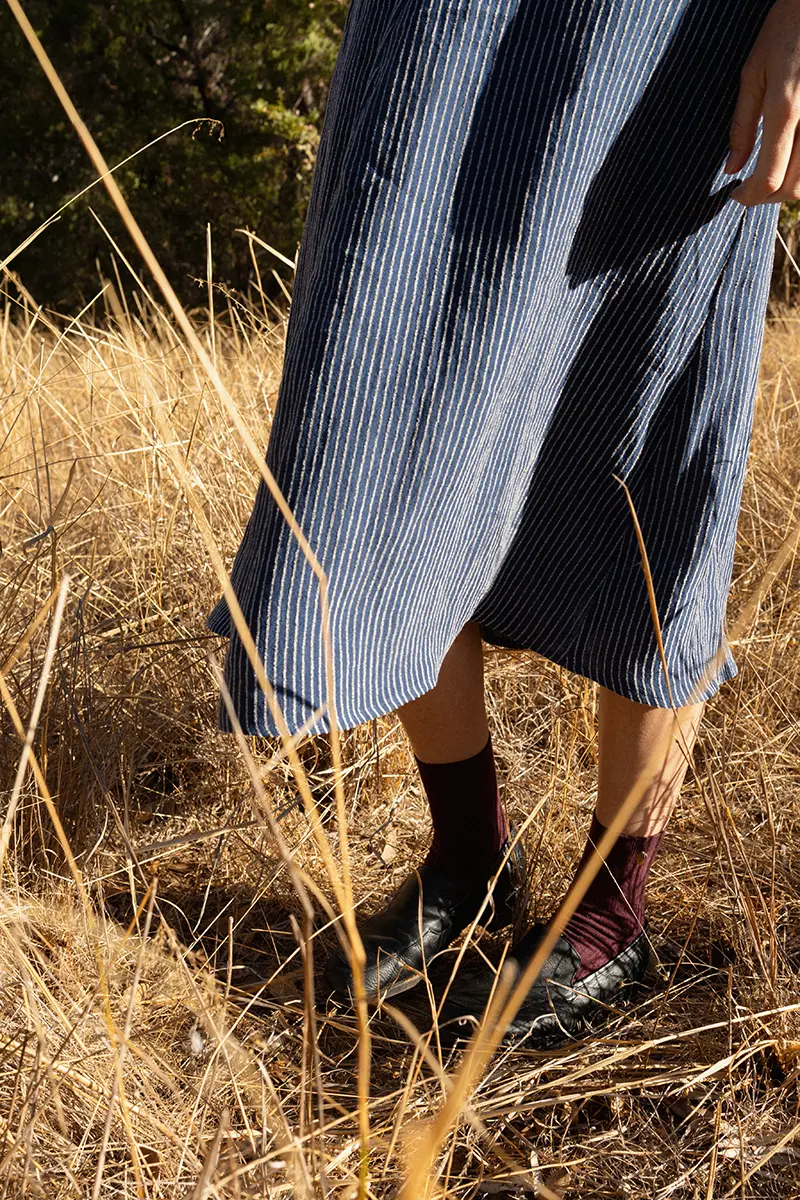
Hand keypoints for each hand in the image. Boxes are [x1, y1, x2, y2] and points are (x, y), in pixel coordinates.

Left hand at [725, 0, 799, 204]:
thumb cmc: (787, 28)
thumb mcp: (754, 71)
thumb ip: (743, 124)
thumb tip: (731, 168)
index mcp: (786, 109)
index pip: (768, 178)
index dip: (749, 197)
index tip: (735, 194)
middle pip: (793, 187)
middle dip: (767, 197)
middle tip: (751, 188)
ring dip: (789, 188)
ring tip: (771, 176)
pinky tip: (790, 161)